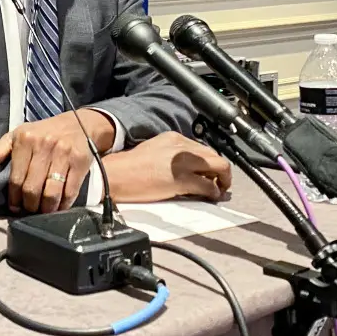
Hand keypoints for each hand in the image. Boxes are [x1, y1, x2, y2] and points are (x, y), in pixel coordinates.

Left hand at [0, 110, 115, 213]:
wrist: (79, 123)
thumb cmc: (43, 133)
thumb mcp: (17, 136)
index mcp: (25, 139)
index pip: (16, 179)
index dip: (14, 199)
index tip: (15, 207)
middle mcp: (44, 145)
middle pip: (32, 189)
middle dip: (30, 206)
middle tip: (29, 209)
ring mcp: (64, 153)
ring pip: (51, 193)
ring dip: (46, 208)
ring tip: (43, 210)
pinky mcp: (80, 162)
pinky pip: (70, 191)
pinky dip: (63, 204)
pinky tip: (59, 206)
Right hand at [102, 132, 231, 203]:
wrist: (113, 176)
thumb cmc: (128, 168)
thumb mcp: (154, 152)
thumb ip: (173, 157)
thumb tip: (189, 171)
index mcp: (174, 138)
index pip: (202, 148)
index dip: (210, 163)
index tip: (210, 173)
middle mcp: (181, 146)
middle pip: (213, 156)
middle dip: (221, 171)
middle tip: (220, 183)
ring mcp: (182, 162)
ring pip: (217, 167)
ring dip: (222, 180)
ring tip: (218, 190)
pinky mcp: (181, 179)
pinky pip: (207, 186)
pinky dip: (213, 193)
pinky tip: (211, 197)